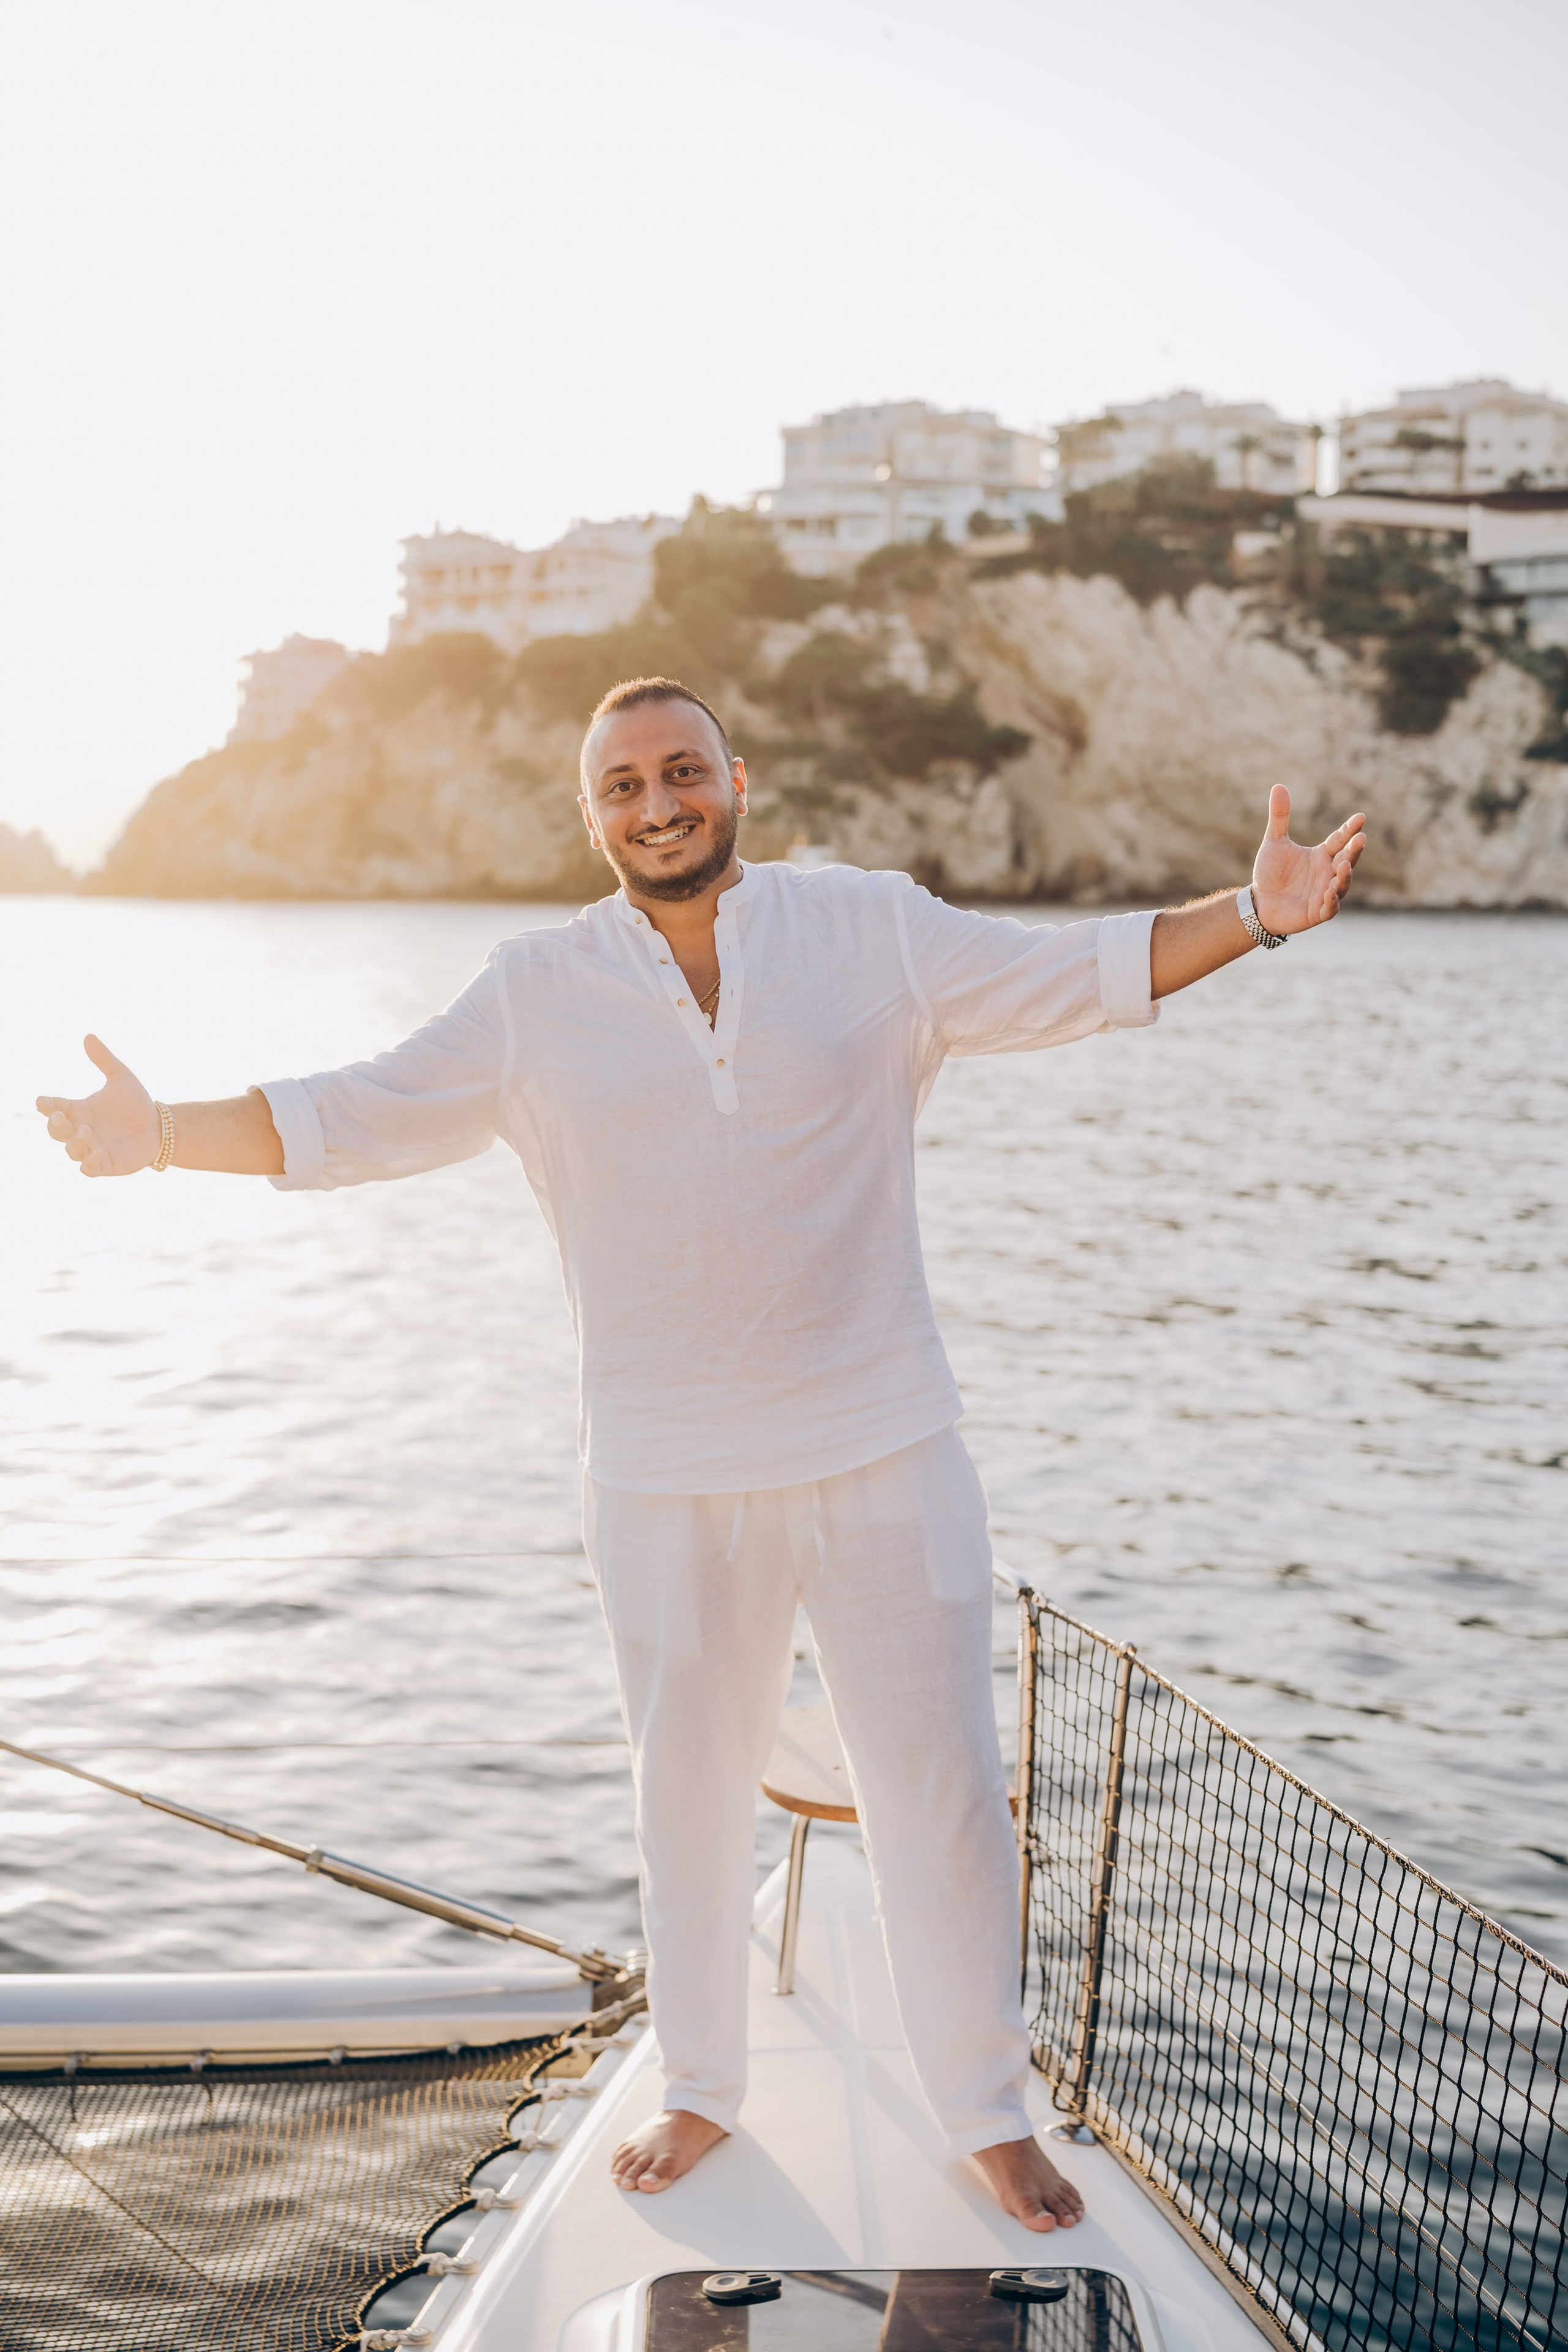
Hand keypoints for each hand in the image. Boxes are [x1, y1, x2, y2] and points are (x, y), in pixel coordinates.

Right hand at [37, 1036, 159, 1177]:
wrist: (160, 1127)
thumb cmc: (136, 1103)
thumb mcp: (121, 1078)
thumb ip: (105, 1059)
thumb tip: (88, 1036)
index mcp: (79, 1109)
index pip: (54, 1107)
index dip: (45, 1105)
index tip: (42, 1100)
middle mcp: (80, 1129)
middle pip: (56, 1131)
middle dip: (54, 1126)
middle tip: (57, 1118)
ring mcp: (90, 1148)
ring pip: (70, 1150)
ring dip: (73, 1142)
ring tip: (86, 1130)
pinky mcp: (104, 1165)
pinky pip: (88, 1169)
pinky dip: (87, 1163)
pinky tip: (95, 1153)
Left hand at [1252, 786, 1366, 935]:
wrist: (1258, 903)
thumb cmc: (1270, 873)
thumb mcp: (1274, 842)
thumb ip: (1280, 817)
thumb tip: (1279, 786)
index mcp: (1322, 855)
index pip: (1340, 840)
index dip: (1350, 829)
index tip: (1361, 817)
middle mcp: (1328, 872)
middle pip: (1347, 859)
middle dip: (1354, 850)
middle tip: (1360, 838)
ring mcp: (1325, 893)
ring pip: (1342, 884)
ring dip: (1345, 876)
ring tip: (1343, 865)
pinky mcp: (1317, 912)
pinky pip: (1329, 908)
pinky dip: (1331, 901)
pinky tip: (1330, 893)